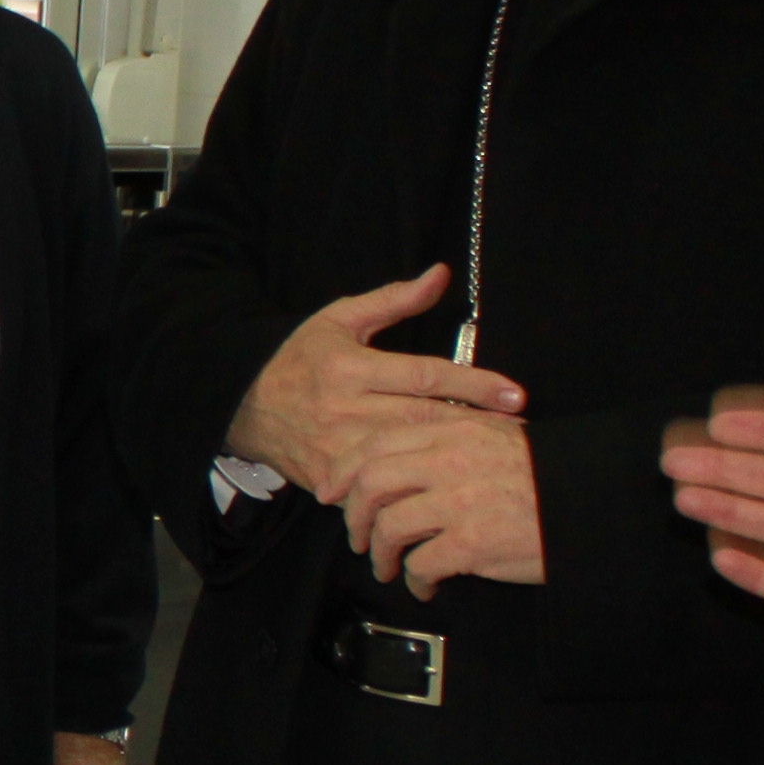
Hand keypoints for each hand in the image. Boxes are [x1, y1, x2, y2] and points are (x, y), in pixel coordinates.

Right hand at [223, 265, 524, 502]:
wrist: (240, 406)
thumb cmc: (297, 358)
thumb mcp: (338, 319)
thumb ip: (393, 300)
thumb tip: (441, 275)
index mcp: (350, 368)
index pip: (424, 376)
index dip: (473, 385)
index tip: (515, 394)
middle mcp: (345, 409)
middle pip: (425, 420)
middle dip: (477, 426)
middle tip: (523, 432)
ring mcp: (337, 449)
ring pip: (407, 456)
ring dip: (453, 458)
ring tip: (497, 460)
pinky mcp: (331, 479)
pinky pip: (379, 486)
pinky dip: (414, 487)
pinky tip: (448, 488)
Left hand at [335, 409, 542, 593]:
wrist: (587, 499)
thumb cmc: (541, 474)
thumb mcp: (492, 436)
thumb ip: (446, 440)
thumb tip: (400, 459)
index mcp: (451, 431)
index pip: (377, 443)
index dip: (345, 470)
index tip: (332, 491)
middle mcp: (449, 461)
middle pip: (372, 484)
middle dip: (354, 516)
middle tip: (357, 537)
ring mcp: (459, 502)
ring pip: (389, 527)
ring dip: (381, 553)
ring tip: (388, 566)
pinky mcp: (471, 542)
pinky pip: (421, 565)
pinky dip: (415, 581)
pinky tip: (425, 585)